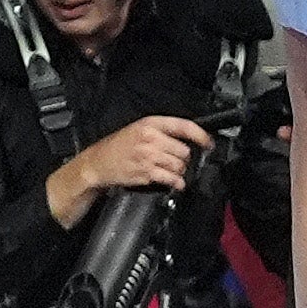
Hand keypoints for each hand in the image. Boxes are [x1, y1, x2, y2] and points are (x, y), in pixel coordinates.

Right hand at [41, 110, 212, 230]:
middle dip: (183, 158)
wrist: (97, 163)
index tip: (209, 143)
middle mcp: (150, 138)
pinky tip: (173, 182)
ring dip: (179, 171)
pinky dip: (176, 183)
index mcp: (149, 124)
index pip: (184, 126)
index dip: (201, 135)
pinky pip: (172, 179)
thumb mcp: (137, 129)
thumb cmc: (117, 147)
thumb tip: (187, 139)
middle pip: (184, 150)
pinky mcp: (147, 173)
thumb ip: (161, 132)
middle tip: (175, 160)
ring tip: (170, 171)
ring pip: (180, 165)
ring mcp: (149, 156)